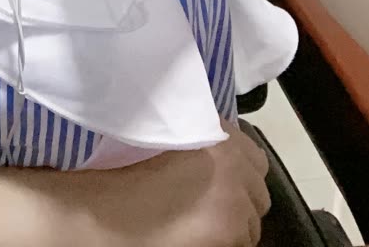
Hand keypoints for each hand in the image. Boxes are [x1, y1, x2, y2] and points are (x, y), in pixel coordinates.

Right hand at [63, 120, 270, 246]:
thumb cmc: (130, 171)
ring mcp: (236, 199)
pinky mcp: (231, 231)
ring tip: (202, 223)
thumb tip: (218, 148)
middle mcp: (234, 162)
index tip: (219, 179)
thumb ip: (199, 136)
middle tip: (211, 205)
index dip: (238, 169)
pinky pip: (241, 242)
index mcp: (218, 134)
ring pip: (252, 221)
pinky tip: (200, 237)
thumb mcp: (169, 138)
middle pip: (258, 190)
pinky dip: (227, 242)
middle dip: (240, 198)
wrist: (111, 208)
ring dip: (234, 222)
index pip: (254, 156)